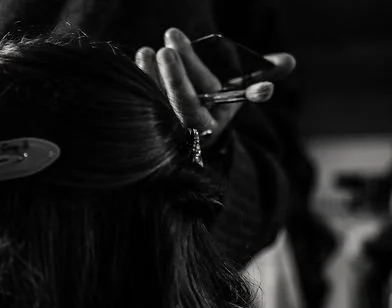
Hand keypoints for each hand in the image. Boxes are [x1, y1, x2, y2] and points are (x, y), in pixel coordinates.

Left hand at [136, 28, 295, 147]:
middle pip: (187, 103)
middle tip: (168, 49)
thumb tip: (290, 61)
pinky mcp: (149, 127)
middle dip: (178, 76)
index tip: (232, 71)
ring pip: (161, 103)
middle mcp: (194, 128)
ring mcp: (170, 129)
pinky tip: (141, 59)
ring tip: (148, 51)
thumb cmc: (210, 107)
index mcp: (217, 119)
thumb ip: (260, 76)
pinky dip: (142, 81)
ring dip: (153, 76)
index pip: (224, 100)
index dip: (227, 86)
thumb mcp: (236, 94)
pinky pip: (144, 104)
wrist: (182, 134)